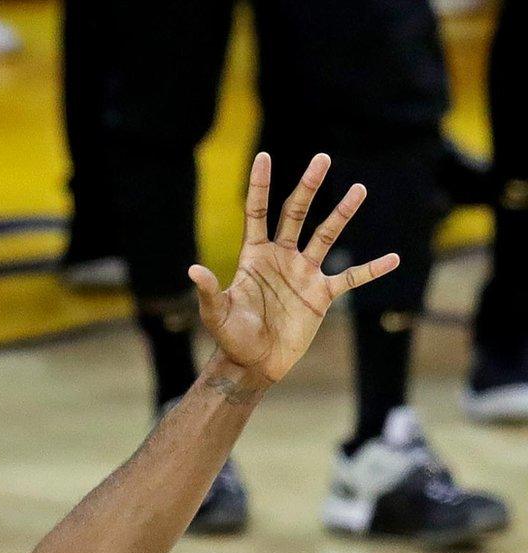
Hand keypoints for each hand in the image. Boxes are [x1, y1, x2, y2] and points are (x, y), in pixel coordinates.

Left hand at [189, 153, 398, 385]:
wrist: (253, 362)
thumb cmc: (230, 337)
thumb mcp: (215, 314)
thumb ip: (208, 291)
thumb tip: (193, 269)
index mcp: (254, 256)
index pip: (257, 213)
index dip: (260, 186)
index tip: (264, 156)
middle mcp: (281, 258)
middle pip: (296, 214)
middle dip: (308, 187)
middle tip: (321, 158)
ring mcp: (303, 273)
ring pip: (326, 236)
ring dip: (342, 213)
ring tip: (359, 189)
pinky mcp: (321, 294)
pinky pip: (351, 278)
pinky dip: (371, 269)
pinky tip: (392, 259)